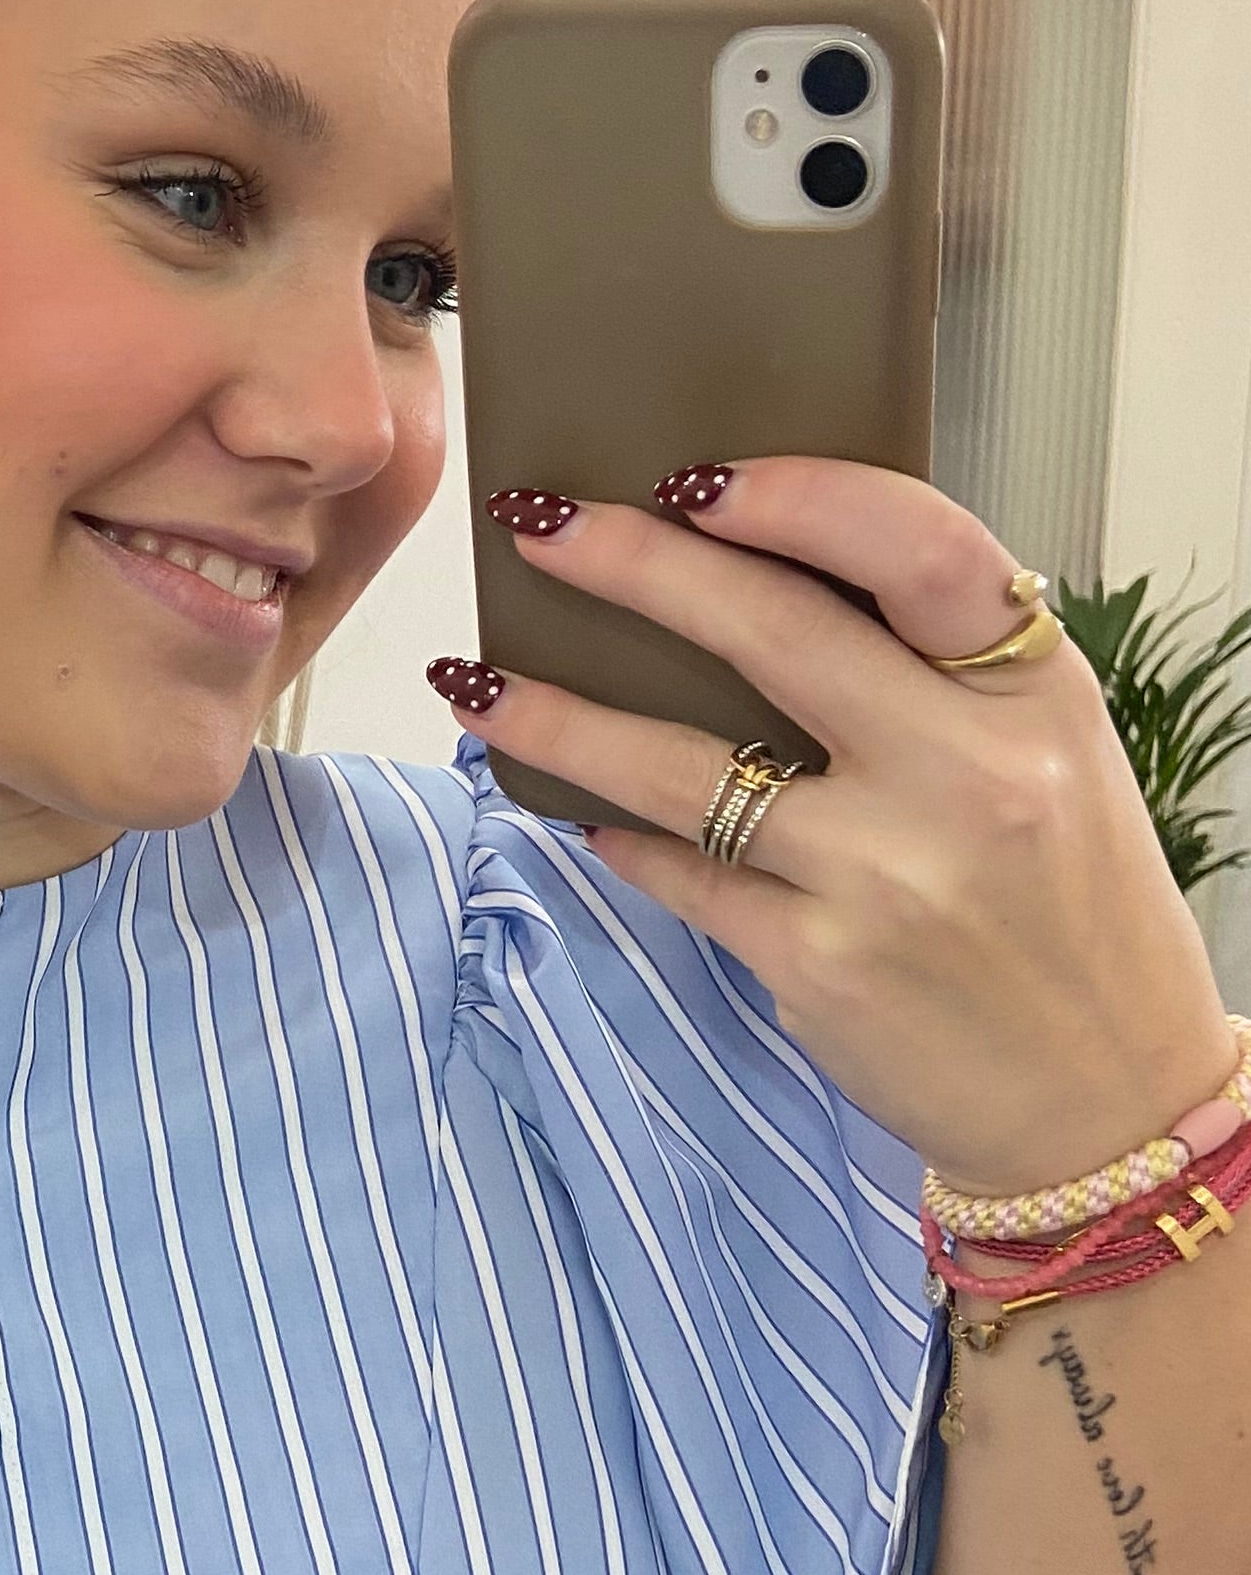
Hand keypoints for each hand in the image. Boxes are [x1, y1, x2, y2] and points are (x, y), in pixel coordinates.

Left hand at [435, 459, 1236, 1194]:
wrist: (1103, 1096)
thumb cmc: (1069, 911)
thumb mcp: (1050, 757)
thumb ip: (937, 674)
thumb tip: (760, 577)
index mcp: (1035, 694)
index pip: (915, 545)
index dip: (795, 495)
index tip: (693, 477)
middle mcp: (966, 775)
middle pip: (771, 633)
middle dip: (632, 565)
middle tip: (534, 523)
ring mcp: (884, 875)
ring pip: (678, 766)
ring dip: (555, 715)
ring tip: (471, 679)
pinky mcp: (816, 962)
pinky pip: (678, 873)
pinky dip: (613, 832)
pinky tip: (566, 805)